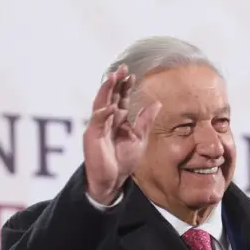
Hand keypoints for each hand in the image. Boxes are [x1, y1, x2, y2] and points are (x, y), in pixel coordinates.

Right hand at [83, 65, 161, 204]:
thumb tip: (156, 103)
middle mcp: (106, 120)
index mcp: (118, 119)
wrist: (113, 180)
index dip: (125, 86)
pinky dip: (103, 113)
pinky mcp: (92, 137)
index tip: (132, 75)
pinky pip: (97, 122)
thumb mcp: (139, 138)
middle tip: (122, 69)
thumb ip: (145, 120)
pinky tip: (111, 106)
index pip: (120, 98)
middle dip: (115, 82)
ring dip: (106, 91)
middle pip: (110, 96)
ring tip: (113, 78)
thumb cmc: (123, 160)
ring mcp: (98, 127)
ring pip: (101, 104)